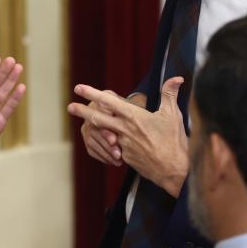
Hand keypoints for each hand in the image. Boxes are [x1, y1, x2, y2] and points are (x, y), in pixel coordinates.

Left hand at [67, 78, 187, 196]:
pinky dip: (108, 143)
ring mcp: (122, 144)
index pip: (109, 102)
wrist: (173, 170)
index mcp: (134, 117)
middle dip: (82, 112)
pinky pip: (112, 147)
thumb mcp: (173, 115)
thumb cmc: (174, 141)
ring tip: (83, 124)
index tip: (79, 88)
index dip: (92, 93)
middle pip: (98, 119)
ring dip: (92, 128)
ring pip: (102, 134)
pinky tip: (105, 142)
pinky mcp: (124, 156)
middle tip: (69, 106)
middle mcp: (125, 130)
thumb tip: (177, 77)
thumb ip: (170, 94)